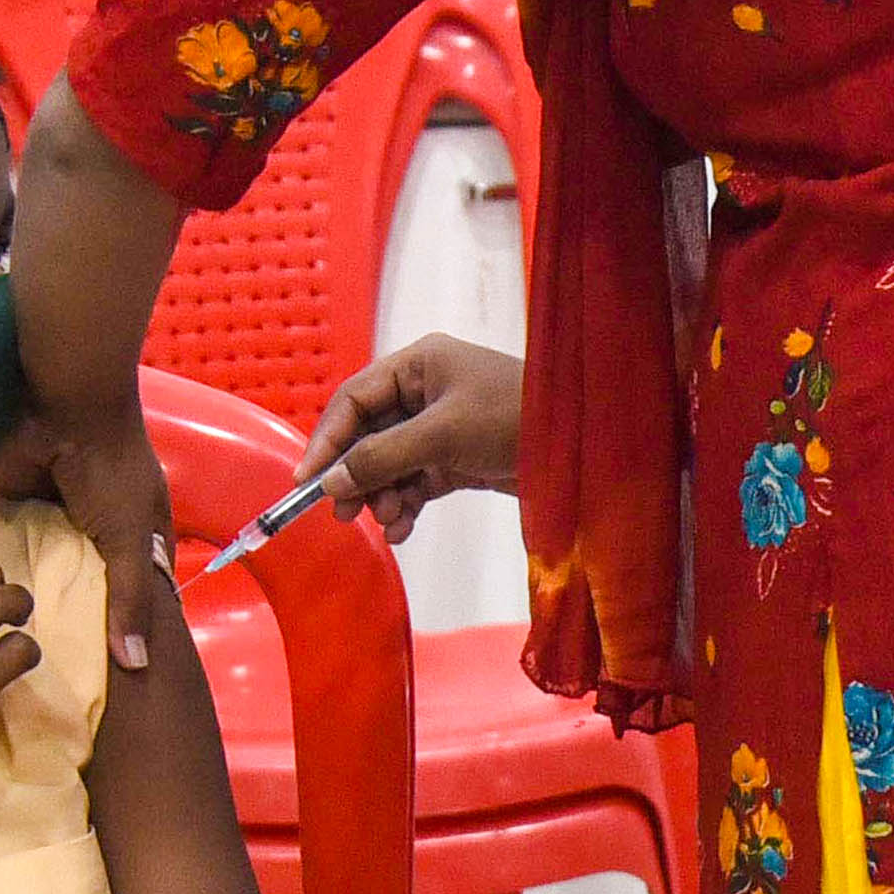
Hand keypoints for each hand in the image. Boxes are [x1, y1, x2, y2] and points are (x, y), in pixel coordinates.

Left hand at [0, 397, 174, 674]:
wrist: (61, 402)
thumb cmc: (111, 467)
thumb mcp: (129, 539)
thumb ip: (129, 599)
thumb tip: (135, 666)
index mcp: (138, 537)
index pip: (137, 595)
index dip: (126, 632)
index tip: (109, 682)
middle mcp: (97, 531)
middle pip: (86, 586)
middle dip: (72, 620)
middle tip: (48, 675)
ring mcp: (55, 518)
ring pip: (43, 569)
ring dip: (29, 595)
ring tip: (5, 650)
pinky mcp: (15, 505)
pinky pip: (5, 544)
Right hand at [295, 336, 526, 543]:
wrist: (586, 445)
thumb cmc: (514, 418)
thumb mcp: (442, 434)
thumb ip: (382, 456)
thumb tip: (330, 482)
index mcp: (419, 364)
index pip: (355, 399)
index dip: (327, 438)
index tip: (307, 481)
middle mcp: (427, 391)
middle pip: (370, 434)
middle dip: (357, 474)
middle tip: (344, 514)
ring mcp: (443, 426)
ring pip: (392, 463)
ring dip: (383, 494)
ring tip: (388, 521)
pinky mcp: (460, 458)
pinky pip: (418, 482)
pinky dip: (408, 504)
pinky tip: (403, 529)